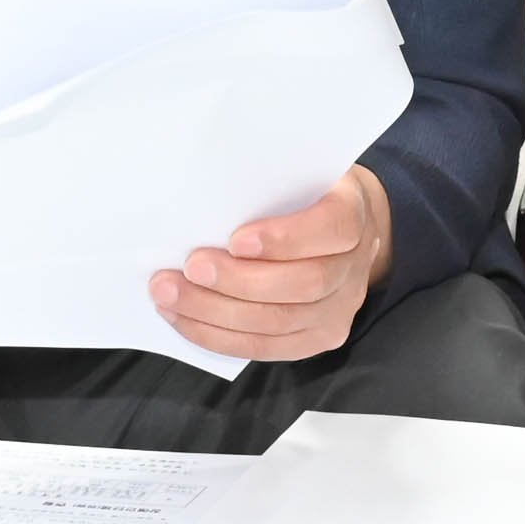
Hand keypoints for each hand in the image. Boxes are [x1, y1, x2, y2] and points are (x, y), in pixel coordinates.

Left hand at [155, 163, 392, 364]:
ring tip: (170, 295)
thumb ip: (264, 188)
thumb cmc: (299, 198)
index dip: (285, 238)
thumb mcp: (293, 175)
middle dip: (238, 281)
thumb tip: (202, 208)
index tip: (236, 239)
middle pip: (304, 284)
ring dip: (216, 312)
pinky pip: (266, 347)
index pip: (332, 228)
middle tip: (191, 267)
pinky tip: (184, 320)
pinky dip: (218, 336)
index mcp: (352, 215)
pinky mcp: (316, 339)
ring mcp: (339, 310)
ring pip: (279, 322)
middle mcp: (353, 267)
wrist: (334, 233)